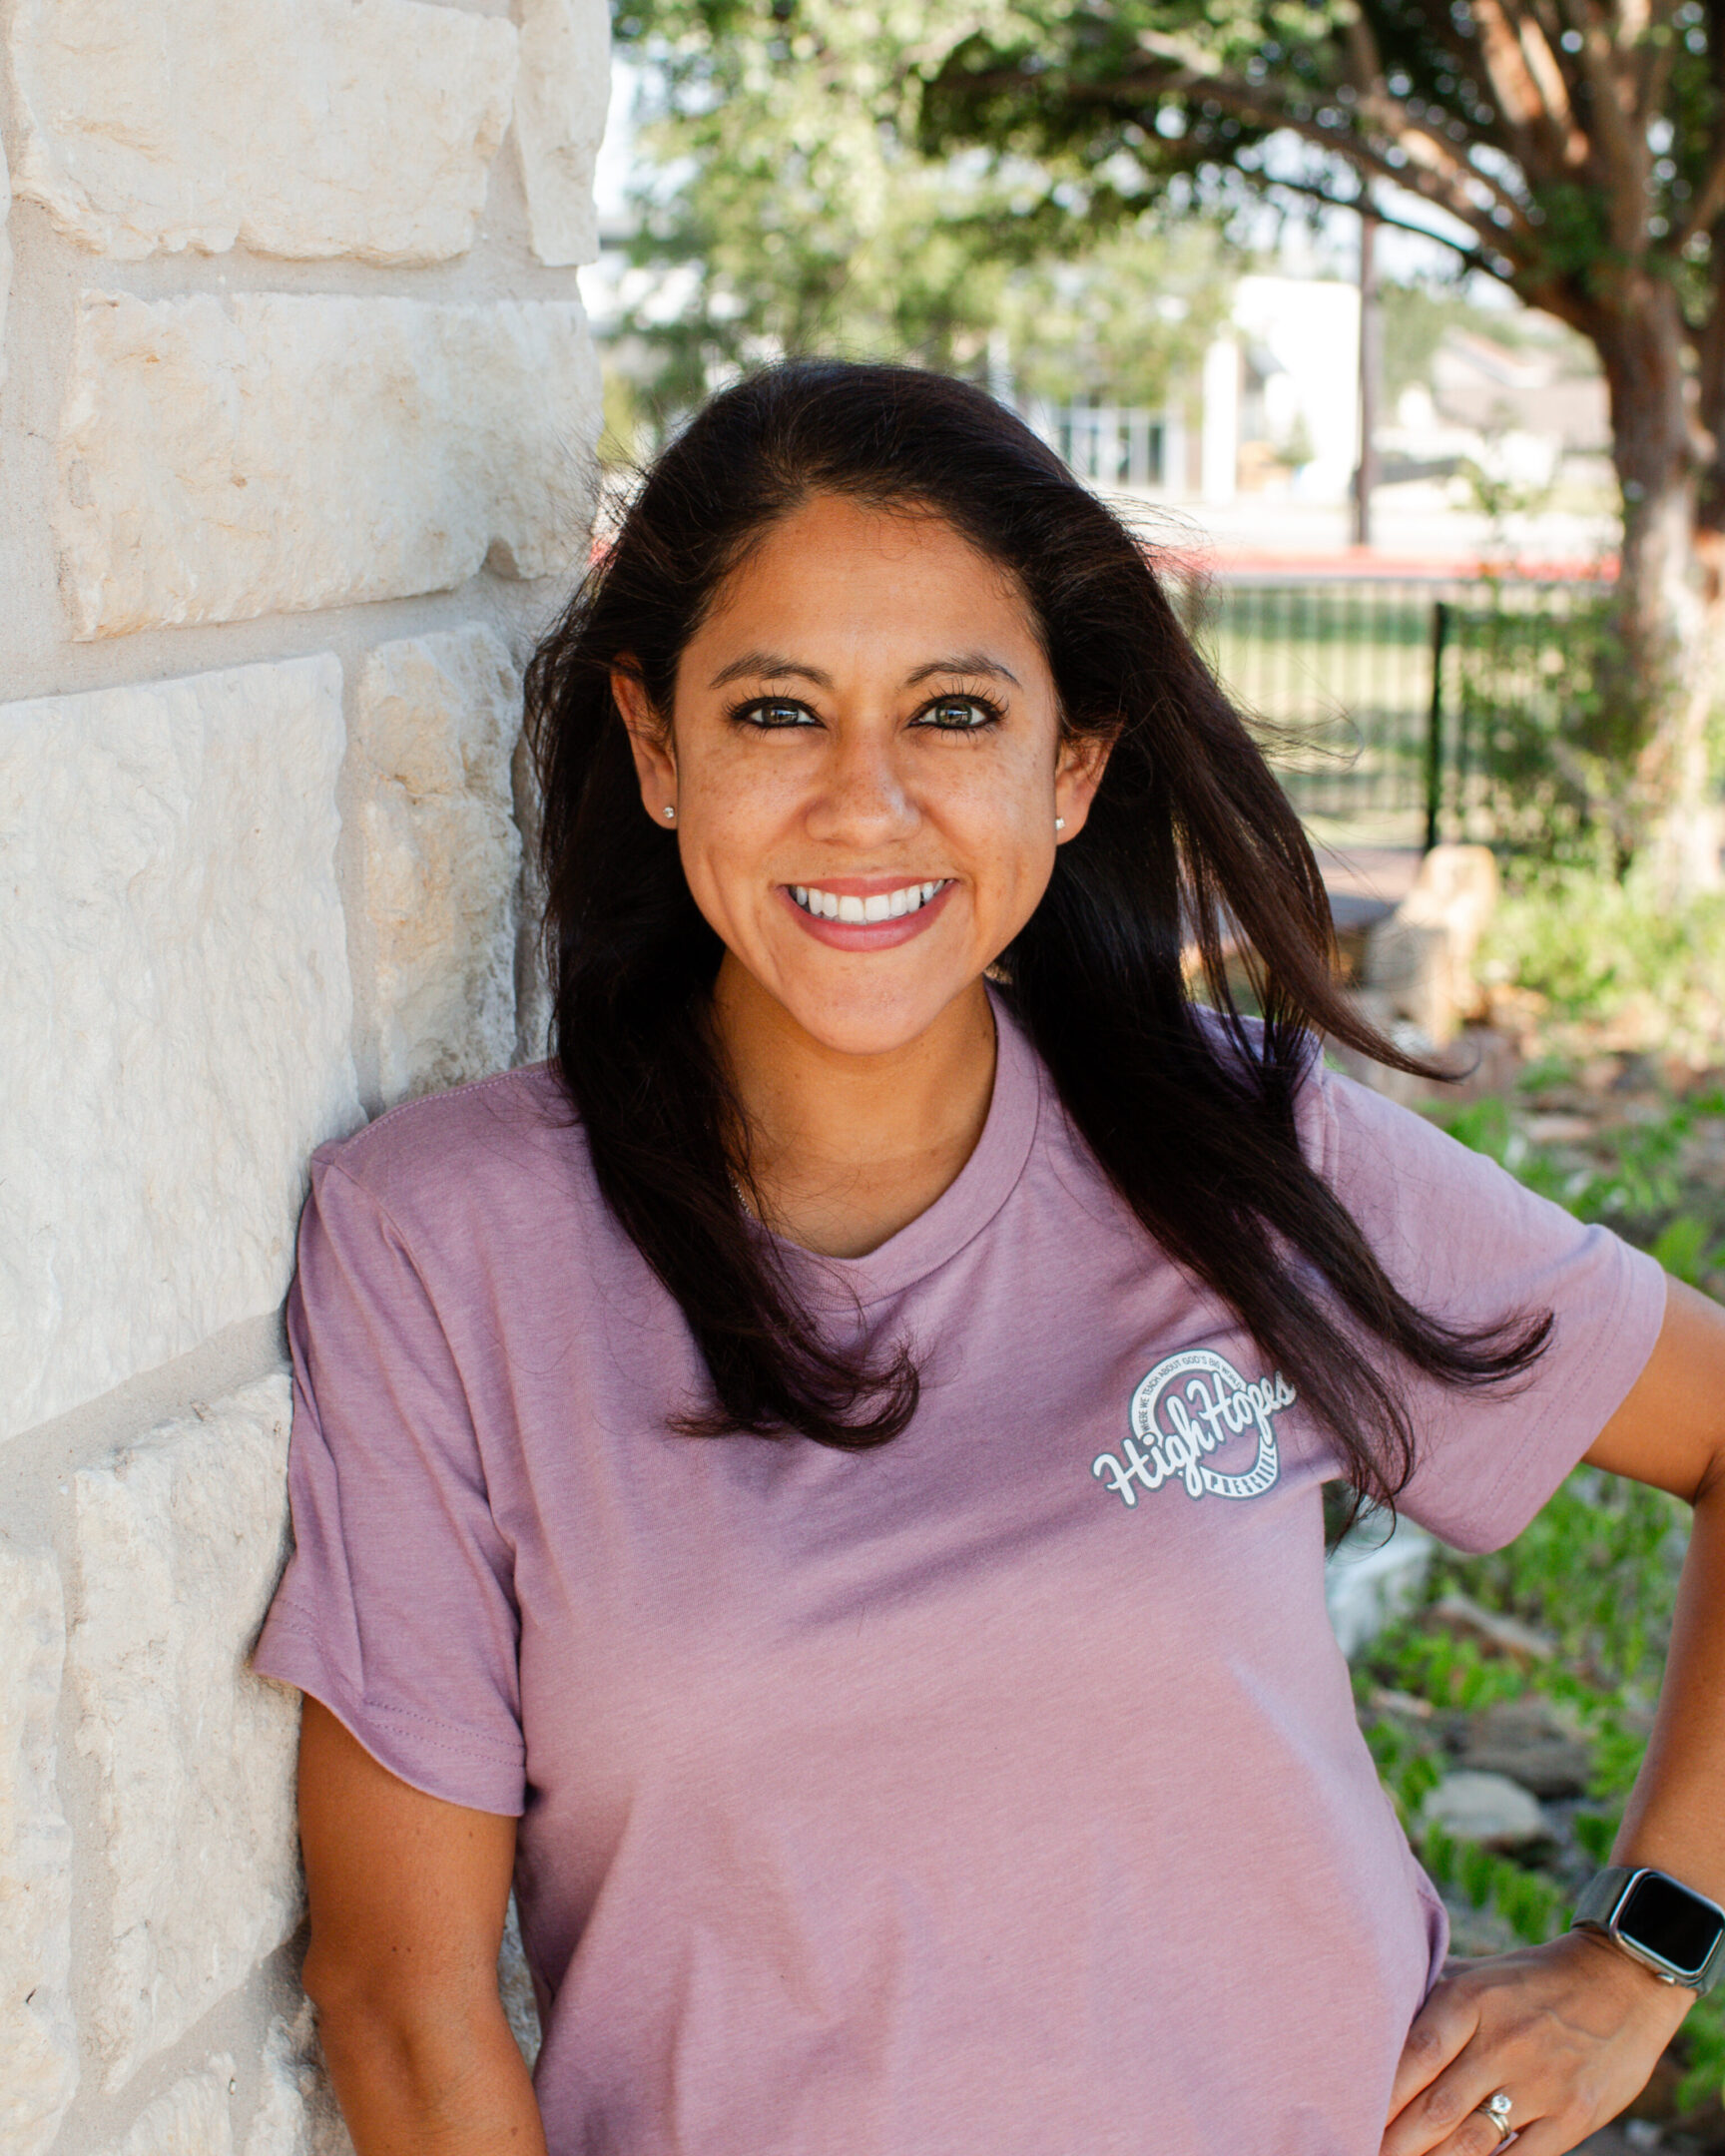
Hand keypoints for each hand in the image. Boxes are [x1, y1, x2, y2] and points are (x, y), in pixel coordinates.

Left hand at [1380, 1928, 1694, 2155]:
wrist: (1622, 1980)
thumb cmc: (1534, 1980)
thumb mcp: (1481, 1974)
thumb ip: (1435, 1997)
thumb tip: (1379, 2017)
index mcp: (1471, 2001)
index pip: (1415, 2055)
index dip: (1381, 2093)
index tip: (1351, 2112)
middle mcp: (1501, 2043)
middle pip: (1436, 2107)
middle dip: (1396, 2141)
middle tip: (1363, 2149)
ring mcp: (1538, 2084)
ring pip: (1472, 2141)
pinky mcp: (1572, 2117)